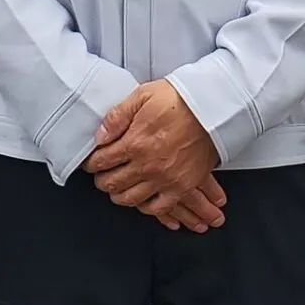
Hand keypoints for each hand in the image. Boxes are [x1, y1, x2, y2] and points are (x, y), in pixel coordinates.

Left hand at [83, 81, 221, 228]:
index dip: (92, 163)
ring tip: (117, 188)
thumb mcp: (143, 96)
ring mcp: (165, 179)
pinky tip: (142, 200)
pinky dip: (146, 207)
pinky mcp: (182, 186)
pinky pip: (158, 207)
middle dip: (101, 180)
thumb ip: (117, 116)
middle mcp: (147, 165)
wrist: (213, 108)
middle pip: (112, 183)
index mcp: (134, 142)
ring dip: (118, 195)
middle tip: (102, 175)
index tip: (92, 161)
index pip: (101, 161)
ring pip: (130, 199)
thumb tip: (100, 135)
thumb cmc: (181, 100)